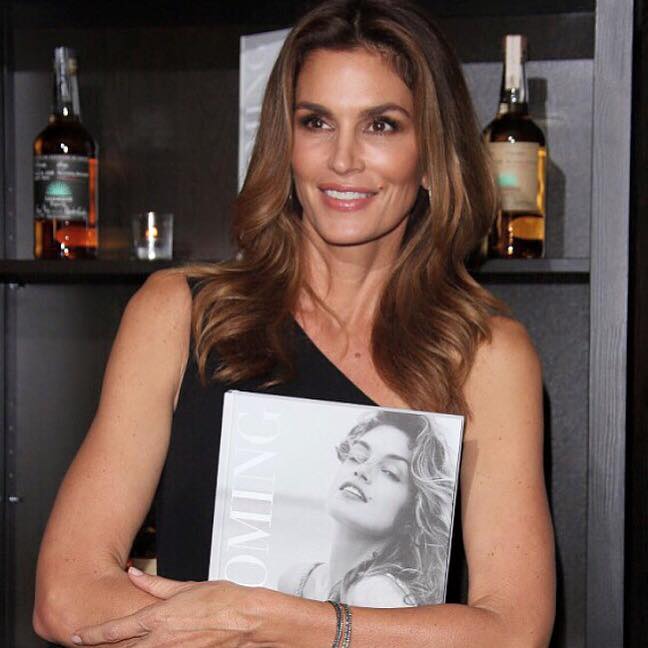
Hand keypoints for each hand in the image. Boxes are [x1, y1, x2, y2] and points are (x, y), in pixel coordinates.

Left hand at [71, 568, 265, 646]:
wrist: (248, 621)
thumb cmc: (224, 601)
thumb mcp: (187, 586)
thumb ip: (156, 584)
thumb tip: (134, 575)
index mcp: (158, 618)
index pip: (115, 630)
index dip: (92, 635)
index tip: (77, 636)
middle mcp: (160, 641)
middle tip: (86, 645)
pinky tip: (146, 647)